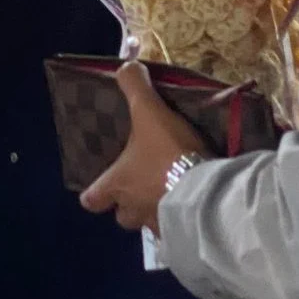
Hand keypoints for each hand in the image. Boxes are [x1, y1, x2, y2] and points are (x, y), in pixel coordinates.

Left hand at [80, 62, 208, 232]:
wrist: (207, 188)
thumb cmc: (168, 152)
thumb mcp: (149, 112)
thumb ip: (135, 87)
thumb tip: (126, 64)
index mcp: (118, 184)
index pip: (92, 200)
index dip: (94, 194)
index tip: (100, 187)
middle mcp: (133, 209)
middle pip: (122, 216)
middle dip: (128, 205)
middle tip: (141, 187)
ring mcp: (159, 225)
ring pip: (149, 223)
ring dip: (156, 212)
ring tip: (172, 195)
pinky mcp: (185, 233)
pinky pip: (177, 230)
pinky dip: (182, 220)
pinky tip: (194, 205)